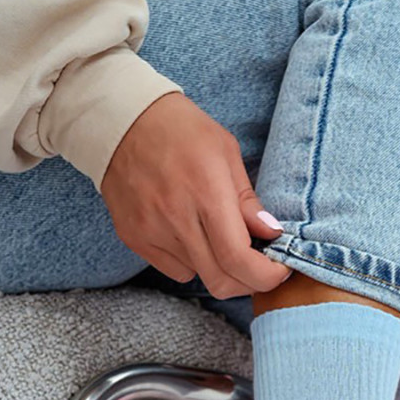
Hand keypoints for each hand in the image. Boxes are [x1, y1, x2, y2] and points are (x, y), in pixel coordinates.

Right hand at [100, 93, 292, 298]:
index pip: (238, 259)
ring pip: (199, 276)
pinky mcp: (134, 238)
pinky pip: (174, 269)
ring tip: (217, 236)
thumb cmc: (181, 130)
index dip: (266, 276)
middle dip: (248, 281)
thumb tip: (273, 235)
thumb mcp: (225, 152)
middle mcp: (176, 217)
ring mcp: (151, 231)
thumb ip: (248, 200)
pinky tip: (189, 233)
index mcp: (206, 192)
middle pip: (221, 281)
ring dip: (219, 267)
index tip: (279, 270)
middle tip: (257, 265)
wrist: (121, 118)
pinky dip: (191, 262)